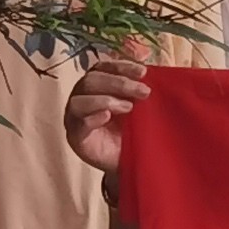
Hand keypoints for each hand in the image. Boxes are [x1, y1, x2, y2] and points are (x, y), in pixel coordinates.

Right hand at [66, 57, 151, 175]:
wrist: (127, 161)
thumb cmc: (131, 130)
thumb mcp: (139, 106)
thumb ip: (140, 90)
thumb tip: (154, 73)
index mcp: (95, 85)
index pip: (102, 68)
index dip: (121, 66)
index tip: (143, 72)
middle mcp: (81, 97)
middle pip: (91, 80)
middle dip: (119, 83)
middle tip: (144, 92)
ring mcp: (75, 118)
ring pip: (79, 100)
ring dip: (106, 99)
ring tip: (129, 107)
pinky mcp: (76, 138)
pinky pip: (79, 124)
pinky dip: (92, 118)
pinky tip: (107, 116)